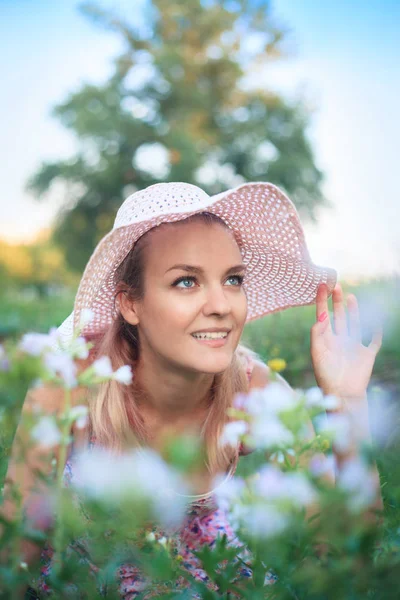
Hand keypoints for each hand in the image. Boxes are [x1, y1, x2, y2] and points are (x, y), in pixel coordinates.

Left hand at [310, 282, 382, 399]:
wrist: (343, 394)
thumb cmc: (327, 376)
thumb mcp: (318, 354)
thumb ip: (317, 335)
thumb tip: (320, 317)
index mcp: (326, 340)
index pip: (323, 316)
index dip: (321, 302)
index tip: (321, 286)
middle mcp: (339, 341)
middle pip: (338, 317)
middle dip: (337, 302)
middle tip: (335, 285)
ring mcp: (353, 347)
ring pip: (354, 324)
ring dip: (353, 311)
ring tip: (350, 296)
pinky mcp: (366, 355)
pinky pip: (373, 341)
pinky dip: (376, 332)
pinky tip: (376, 323)